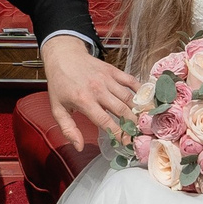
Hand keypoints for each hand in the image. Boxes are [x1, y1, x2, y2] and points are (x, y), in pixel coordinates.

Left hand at [39, 35, 138, 149]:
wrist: (62, 56)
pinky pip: (130, 80)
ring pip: (128, 97)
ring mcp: (107, 79)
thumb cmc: (60, 84)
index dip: (117, 134)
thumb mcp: (57, 108)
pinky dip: (140, 90)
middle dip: (131, 124)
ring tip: (144, 121)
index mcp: (84, 101)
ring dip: (138, 110)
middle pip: (121, 110)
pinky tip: (145, 100)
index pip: (105, 121)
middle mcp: (98, 89)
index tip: (124, 142)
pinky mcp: (112, 70)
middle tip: (138, 134)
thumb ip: (68, 129)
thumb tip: (79, 147)